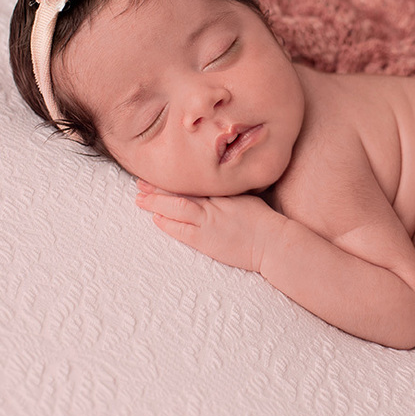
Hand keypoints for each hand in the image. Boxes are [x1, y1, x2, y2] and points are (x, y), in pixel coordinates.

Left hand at [134, 179, 277, 271]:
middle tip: (140, 183)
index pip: (194, 182)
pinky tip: (156, 218)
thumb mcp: (247, 200)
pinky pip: (182, 230)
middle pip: (181, 192)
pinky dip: (168, 223)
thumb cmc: (265, 222)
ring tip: (140, 199)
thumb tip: (215, 189)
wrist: (274, 243)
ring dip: (156, 203)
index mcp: (225, 192)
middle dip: (159, 188)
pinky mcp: (207, 241)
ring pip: (177, 208)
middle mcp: (215, 204)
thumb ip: (229, 194)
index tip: (159, 172)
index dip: (174, 179)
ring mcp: (210, 222)